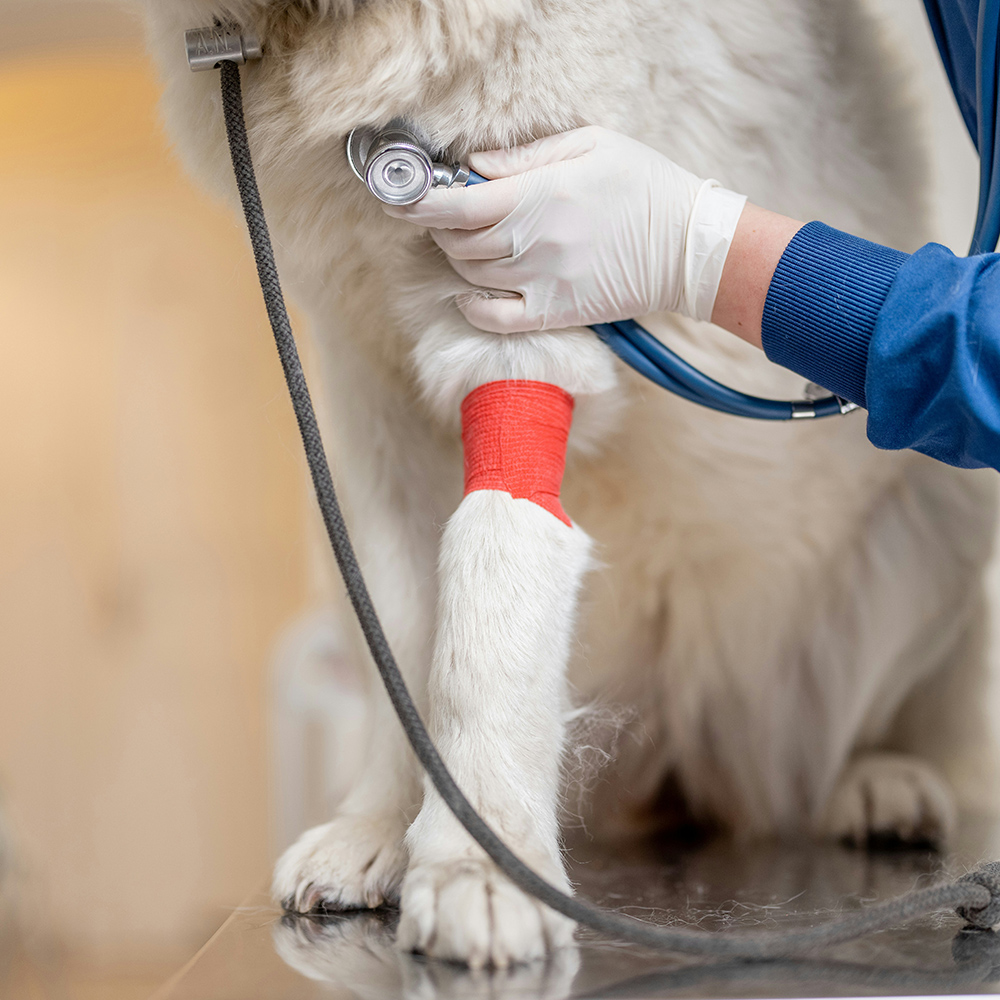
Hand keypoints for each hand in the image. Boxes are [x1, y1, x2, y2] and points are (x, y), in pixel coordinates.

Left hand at [383, 126, 746, 332]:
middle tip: (450, 213)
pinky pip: (493, 319)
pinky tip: (472, 291)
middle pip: (457, 242)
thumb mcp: (590, 145)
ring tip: (469, 242)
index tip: (400, 198)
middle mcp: (530, 244)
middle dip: (441, 227)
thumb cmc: (642, 186)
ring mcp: (539, 283)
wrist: (686, 245)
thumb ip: (525, 157)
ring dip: (458, 259)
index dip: (418, 203)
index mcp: (535, 197)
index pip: (455, 205)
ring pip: (470, 276)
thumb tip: (474, 166)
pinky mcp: (552, 313)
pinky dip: (472, 306)